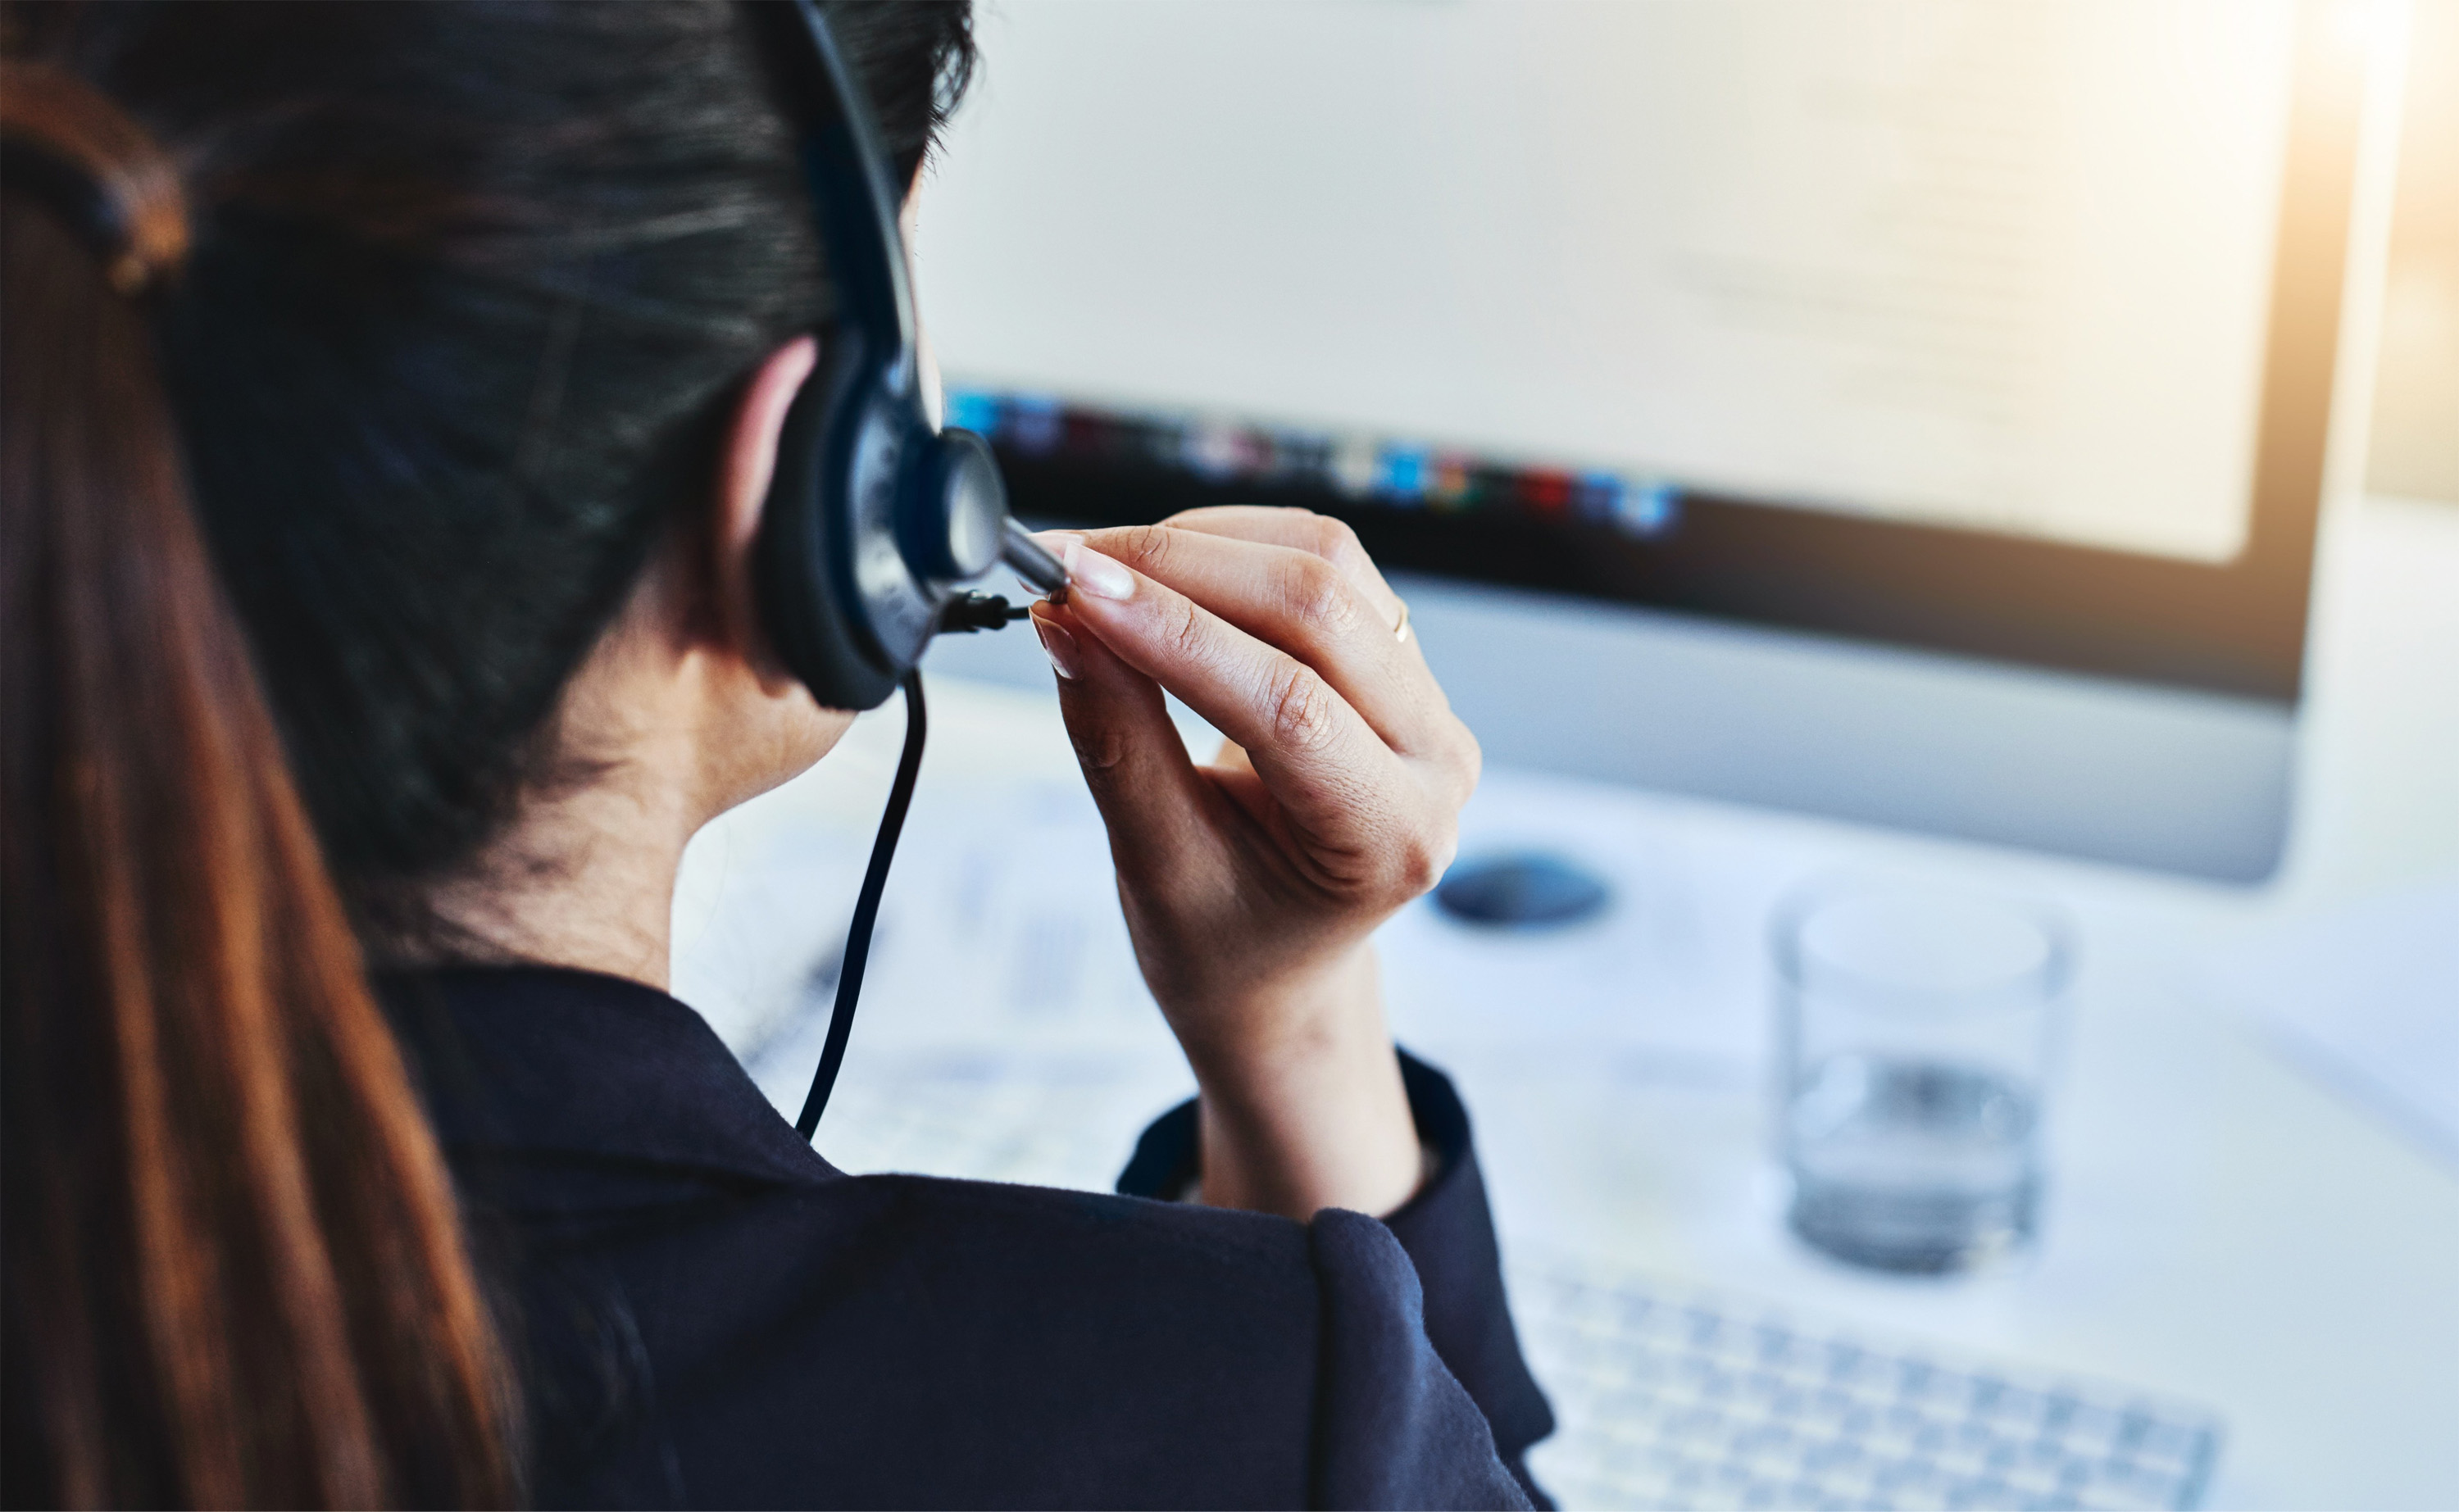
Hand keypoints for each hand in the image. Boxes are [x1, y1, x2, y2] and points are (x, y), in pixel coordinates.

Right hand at [1027, 508, 1479, 1218]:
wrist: (1279, 962)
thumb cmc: (1225, 940)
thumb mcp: (1157, 868)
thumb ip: (1118, 744)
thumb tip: (1067, 623)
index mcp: (1392, 836)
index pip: (1290, 705)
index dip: (1174, 634)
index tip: (1072, 591)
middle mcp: (1435, 758)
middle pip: (1321, 608)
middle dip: (1179, 569)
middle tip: (1064, 567)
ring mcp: (1427, 700)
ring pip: (1326, 563)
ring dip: (1199, 546)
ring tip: (1095, 571)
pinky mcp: (1396, 656)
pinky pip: (1322, 562)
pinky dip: (1225, 548)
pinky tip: (1153, 571)